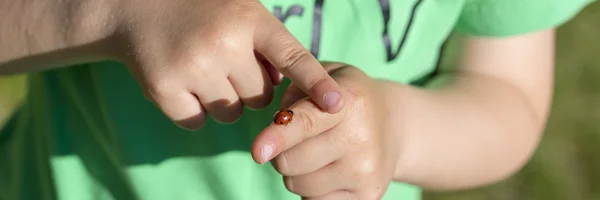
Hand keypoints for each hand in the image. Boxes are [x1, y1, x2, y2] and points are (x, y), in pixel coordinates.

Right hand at [114, 0, 343, 128]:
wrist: (133, 6)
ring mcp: (192, 66)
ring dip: (223, 101)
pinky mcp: (163, 88)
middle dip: (249, 87)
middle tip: (226, 60)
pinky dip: (193, 110)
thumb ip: (268, 45)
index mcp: (249, 18)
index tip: (337, 105)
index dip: (316, 83)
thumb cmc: (200, 10)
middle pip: (260, 97)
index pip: (292, 57)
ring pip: (231, 114)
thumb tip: (285, 87)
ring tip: (203, 68)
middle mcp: (223, 42)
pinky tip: (182, 81)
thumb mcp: (241, 11)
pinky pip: (197, 122)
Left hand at [252, 63, 400, 198]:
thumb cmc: (347, 98)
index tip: (258, 151)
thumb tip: (273, 133)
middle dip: (284, 151)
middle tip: (303, 138)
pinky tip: (331, 171)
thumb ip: (295, 91)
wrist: (396, 125)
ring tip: (321, 153)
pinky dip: (312, 190)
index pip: (305, 123)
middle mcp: (360, 139)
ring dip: (298, 172)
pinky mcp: (367, 197)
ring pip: (297, 184)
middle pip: (289, 161)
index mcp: (349, 103)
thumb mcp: (326, 76)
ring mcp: (365, 172)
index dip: (278, 137)